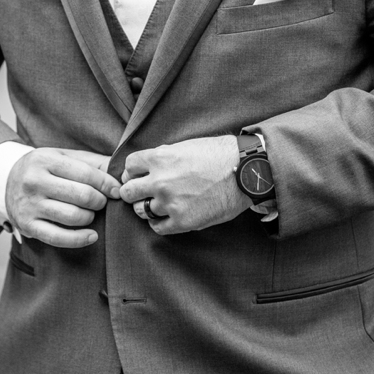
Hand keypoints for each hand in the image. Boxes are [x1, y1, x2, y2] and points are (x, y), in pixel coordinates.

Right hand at [5, 148, 119, 247]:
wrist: (7, 180)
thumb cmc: (47, 169)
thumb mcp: (66, 157)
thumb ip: (94, 163)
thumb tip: (124, 176)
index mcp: (45, 160)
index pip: (87, 174)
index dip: (108, 184)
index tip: (117, 191)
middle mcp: (33, 182)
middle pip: (82, 196)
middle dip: (100, 201)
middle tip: (101, 202)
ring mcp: (29, 205)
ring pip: (73, 217)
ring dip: (90, 217)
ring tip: (90, 213)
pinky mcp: (27, 226)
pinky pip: (58, 237)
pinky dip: (79, 239)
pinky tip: (92, 235)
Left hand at [119, 135, 248, 234]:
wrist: (246, 172)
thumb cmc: (220, 155)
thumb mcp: (187, 146)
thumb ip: (164, 156)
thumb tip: (148, 166)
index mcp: (160, 158)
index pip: (129, 166)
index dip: (133, 172)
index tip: (139, 176)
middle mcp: (160, 181)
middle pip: (128, 191)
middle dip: (133, 191)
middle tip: (143, 193)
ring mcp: (170, 202)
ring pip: (141, 210)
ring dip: (148, 207)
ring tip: (160, 204)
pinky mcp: (182, 221)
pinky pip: (157, 227)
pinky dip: (159, 223)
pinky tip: (168, 217)